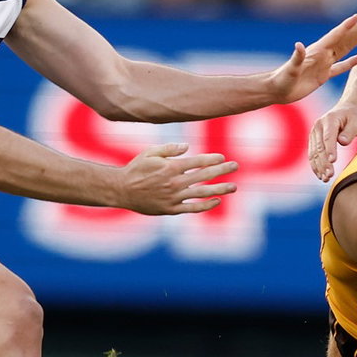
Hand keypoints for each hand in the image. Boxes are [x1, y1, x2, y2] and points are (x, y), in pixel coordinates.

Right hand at [116, 142, 238, 214]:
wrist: (121, 190)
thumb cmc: (136, 169)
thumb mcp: (150, 153)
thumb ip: (169, 149)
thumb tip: (188, 147)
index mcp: (171, 167)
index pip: (198, 162)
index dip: (212, 159)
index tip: (223, 158)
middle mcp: (175, 182)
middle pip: (204, 176)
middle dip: (222, 170)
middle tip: (236, 166)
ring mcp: (174, 197)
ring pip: (202, 193)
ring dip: (220, 189)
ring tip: (234, 187)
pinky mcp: (171, 209)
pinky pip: (193, 208)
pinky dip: (206, 205)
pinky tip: (217, 201)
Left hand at [268, 14, 356, 105]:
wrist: (277, 90)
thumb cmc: (282, 79)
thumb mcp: (290, 69)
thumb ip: (297, 57)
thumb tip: (299, 45)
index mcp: (316, 51)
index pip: (335, 36)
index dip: (346, 27)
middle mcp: (322, 55)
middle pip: (343, 39)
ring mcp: (323, 64)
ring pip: (344, 50)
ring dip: (356, 41)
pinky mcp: (324, 75)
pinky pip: (341, 67)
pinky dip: (352, 62)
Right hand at [308, 100, 356, 181]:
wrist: (347, 109)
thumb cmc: (354, 117)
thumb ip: (350, 131)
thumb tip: (342, 142)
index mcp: (330, 119)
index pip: (328, 136)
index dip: (330, 149)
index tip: (333, 161)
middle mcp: (318, 126)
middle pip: (320, 147)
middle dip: (324, 162)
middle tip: (330, 175)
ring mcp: (314, 133)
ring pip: (314, 153)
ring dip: (319, 167)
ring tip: (325, 179)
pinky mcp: (314, 140)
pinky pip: (312, 155)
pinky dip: (316, 166)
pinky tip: (320, 176)